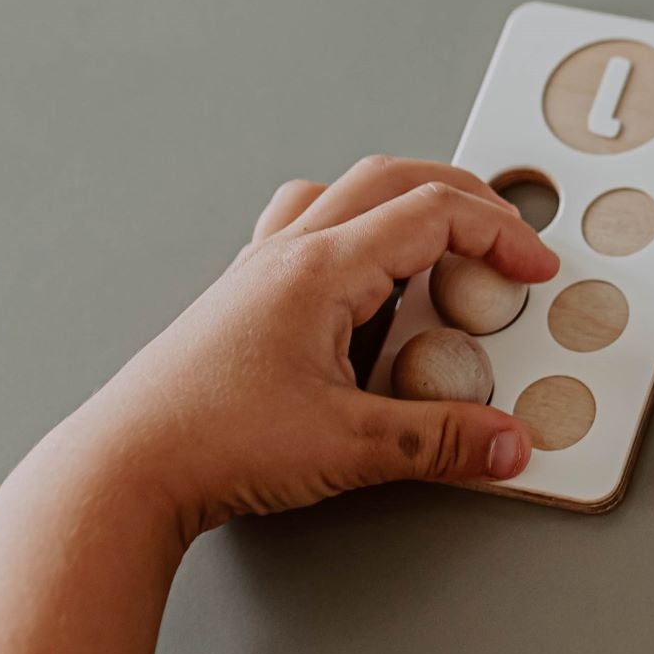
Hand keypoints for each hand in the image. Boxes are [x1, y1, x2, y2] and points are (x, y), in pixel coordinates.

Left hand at [41, 156, 560, 544]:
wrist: (119, 473)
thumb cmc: (209, 444)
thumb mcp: (351, 447)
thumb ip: (442, 441)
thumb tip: (505, 440)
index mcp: (321, 269)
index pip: (434, 214)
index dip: (500, 234)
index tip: (533, 269)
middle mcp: (288, 255)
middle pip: (393, 180)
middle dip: (465, 200)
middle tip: (508, 237)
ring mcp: (259, 273)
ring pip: (341, 195)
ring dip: (401, 204)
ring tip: (440, 242)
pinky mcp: (242, 302)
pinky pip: (305, 232)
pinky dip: (354, 236)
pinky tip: (363, 285)